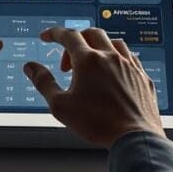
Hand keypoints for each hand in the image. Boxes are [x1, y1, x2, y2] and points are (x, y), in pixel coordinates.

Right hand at [23, 27, 162, 147]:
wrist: (134, 137)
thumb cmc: (97, 123)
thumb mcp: (60, 105)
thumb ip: (44, 82)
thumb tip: (30, 67)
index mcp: (89, 61)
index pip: (68, 36)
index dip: (54, 34)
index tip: (47, 37)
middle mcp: (111, 57)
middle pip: (92, 34)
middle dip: (75, 41)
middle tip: (67, 61)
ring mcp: (129, 65)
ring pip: (114, 42)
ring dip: (98, 46)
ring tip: (91, 63)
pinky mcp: (142, 77)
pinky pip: (130, 57)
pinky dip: (118, 58)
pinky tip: (114, 70)